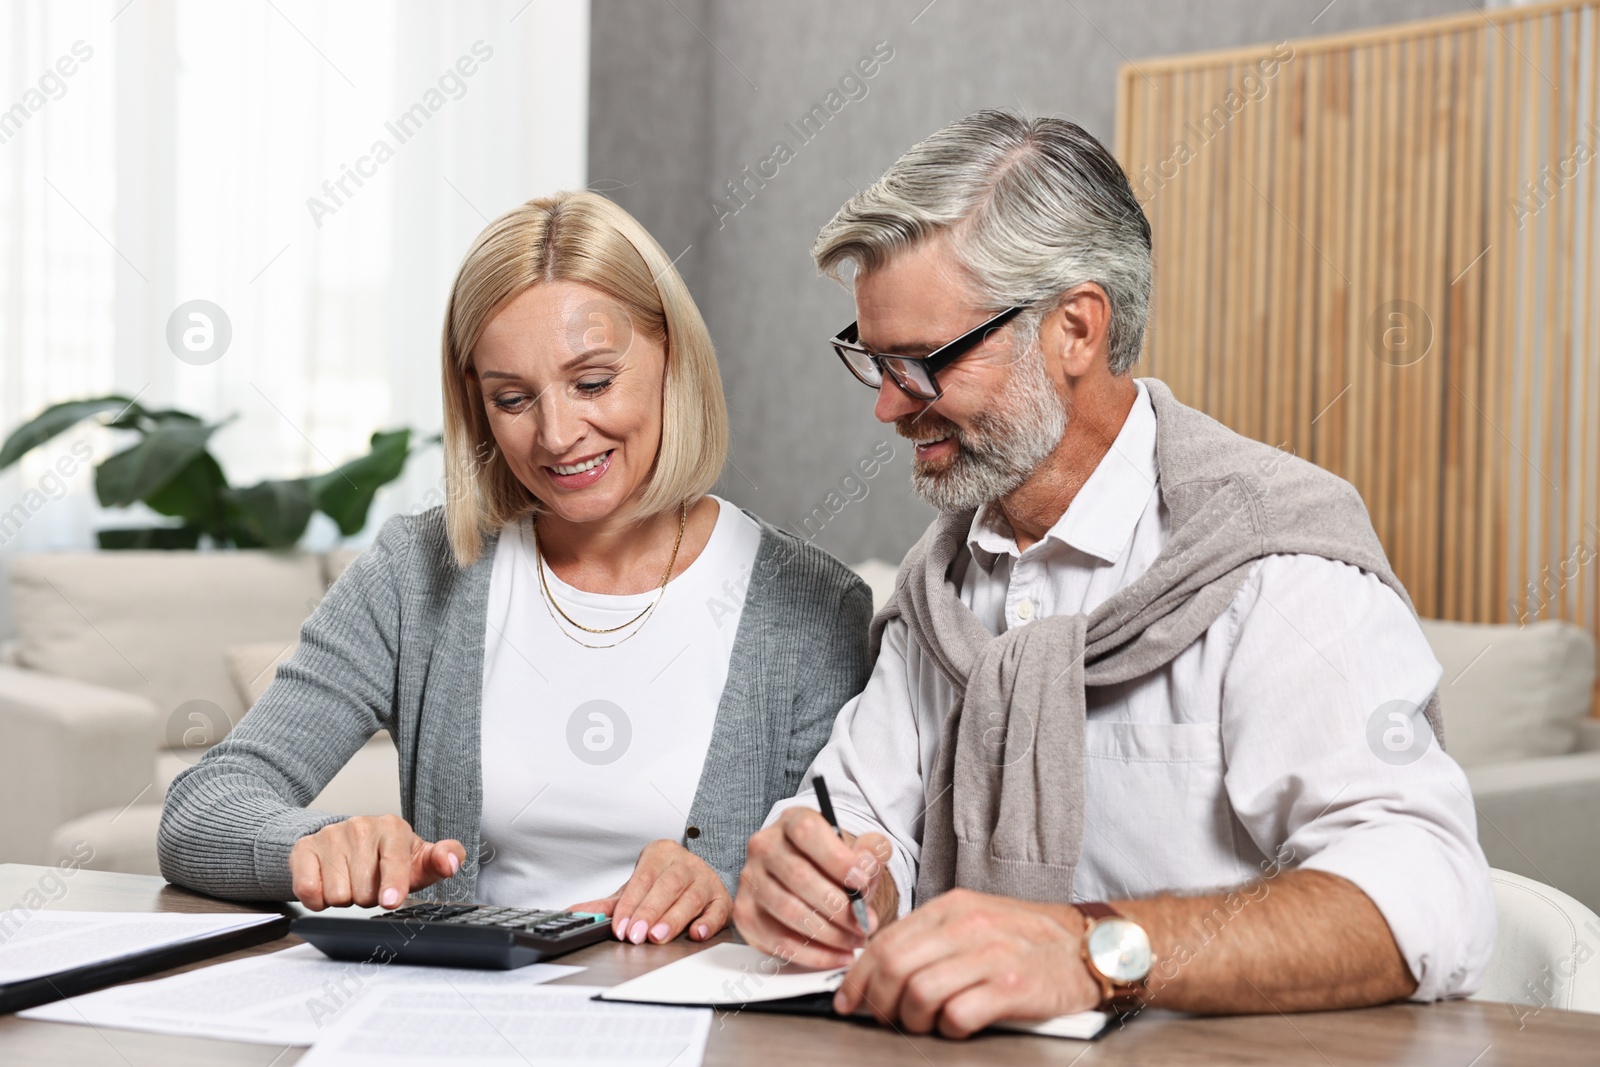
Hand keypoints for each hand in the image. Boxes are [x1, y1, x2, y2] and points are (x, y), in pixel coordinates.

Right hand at [289, 815, 464, 910]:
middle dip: (368, 896)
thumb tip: (451, 862)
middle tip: (370, 884)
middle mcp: (361, 826)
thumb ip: (443, 859)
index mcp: (393, 828)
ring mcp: (331, 836)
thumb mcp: (419, 859)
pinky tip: (327, 884)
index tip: (391, 901)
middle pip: (364, 889)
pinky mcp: (304, 848)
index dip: (393, 884)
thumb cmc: (389, 856)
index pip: (394, 860)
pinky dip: (316, 898)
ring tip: (350, 881)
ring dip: (344, 897)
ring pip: (337, 893)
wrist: (347, 842)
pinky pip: (308, 890)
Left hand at [567, 840, 730, 944]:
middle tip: (637, 935)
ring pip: (692, 897)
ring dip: (674, 919)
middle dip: (650, 912)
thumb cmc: (661, 883)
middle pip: (668, 885)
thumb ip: (607, 904)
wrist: (694, 873)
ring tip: (658, 936)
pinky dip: (709, 922)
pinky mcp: (722, 898)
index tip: (620, 927)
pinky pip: (719, 909)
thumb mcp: (634, 889)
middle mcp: (686, 863)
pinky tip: (697, 933)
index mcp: (661, 854)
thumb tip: (575, 913)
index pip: (643, 879)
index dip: (630, 904)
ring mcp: (707, 879)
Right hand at [733, 807, 894, 968]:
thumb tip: (865, 866)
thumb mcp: (858, 849)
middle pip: (799, 877)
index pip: (807, 833)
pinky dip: (814, 954)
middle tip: (866, 923)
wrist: (810, 879)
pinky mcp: (746, 914)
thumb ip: (870, 851)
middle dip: (839, 906)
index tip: (862, 882)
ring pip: (789, 911)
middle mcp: (764, 846)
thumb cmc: (835, 864)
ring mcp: (750, 880)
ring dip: (830, 933)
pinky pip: (780, 941)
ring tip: (856, 939)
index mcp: (792, 821)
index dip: (836, 858)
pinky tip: (838, 955)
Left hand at [833, 888, 1099, 1038]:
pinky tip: (957, 1026)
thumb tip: (881, 966)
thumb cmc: (1030, 939)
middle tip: (884, 1019)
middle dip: (878, 1001)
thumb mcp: (977, 919)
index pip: (886, 941)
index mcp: (953, 907)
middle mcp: (968, 926)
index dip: (859, 976)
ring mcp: (991, 956)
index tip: (848, 1000)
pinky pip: (958, 1014)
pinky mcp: (1013, 988)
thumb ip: (933, 937)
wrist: (1092, 947)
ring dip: (912, 1019)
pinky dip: (948, 1028)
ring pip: (919, 992)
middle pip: (894, 966)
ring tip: (924, 1024)